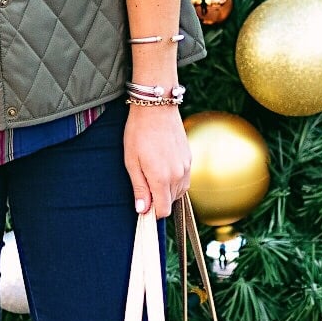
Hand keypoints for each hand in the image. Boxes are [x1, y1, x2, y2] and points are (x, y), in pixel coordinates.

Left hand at [123, 102, 190, 218]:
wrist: (156, 107)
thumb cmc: (139, 133)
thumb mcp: (132, 162)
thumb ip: (139, 188)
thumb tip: (142, 210)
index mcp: (161, 178)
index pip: (163, 210)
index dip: (152, 213)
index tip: (143, 206)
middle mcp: (178, 175)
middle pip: (171, 202)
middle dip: (158, 200)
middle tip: (144, 184)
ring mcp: (186, 167)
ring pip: (179, 191)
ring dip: (167, 191)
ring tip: (152, 173)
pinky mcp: (189, 159)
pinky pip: (184, 179)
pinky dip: (174, 180)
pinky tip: (162, 167)